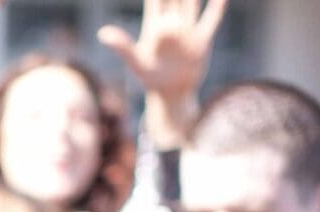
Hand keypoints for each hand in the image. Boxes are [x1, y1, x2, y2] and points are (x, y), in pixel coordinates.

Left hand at [98, 0, 227, 143]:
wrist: (170, 94)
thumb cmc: (149, 79)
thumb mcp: (135, 62)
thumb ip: (122, 46)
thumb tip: (102, 33)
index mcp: (154, 25)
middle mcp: (172, 23)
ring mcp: (188, 30)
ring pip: (192, 4)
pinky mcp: (202, 40)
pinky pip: (211, 20)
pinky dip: (217, 9)